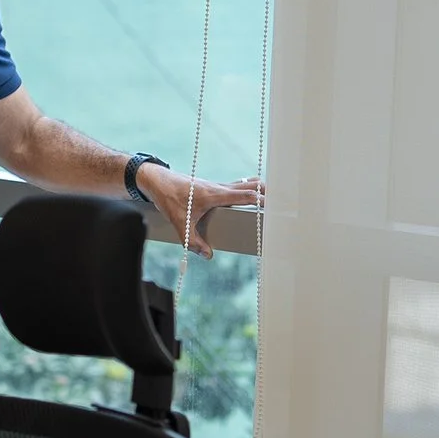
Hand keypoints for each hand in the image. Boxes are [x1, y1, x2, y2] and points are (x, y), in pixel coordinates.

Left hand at [142, 169, 263, 258]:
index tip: (274, 207)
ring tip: (269, 200)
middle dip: (266, 192)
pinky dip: (245, 190)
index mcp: (216, 194)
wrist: (158, 182)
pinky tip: (247, 198)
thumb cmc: (169, 198)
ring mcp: (216, 186)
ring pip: (244, 183)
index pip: (245, 195)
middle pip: (250, 185)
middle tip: (280, 201)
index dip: (261, 200)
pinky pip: (235, 187)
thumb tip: (208, 255)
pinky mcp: (212, 187)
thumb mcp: (180, 223)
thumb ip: (193, 241)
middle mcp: (219, 187)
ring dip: (256, 190)